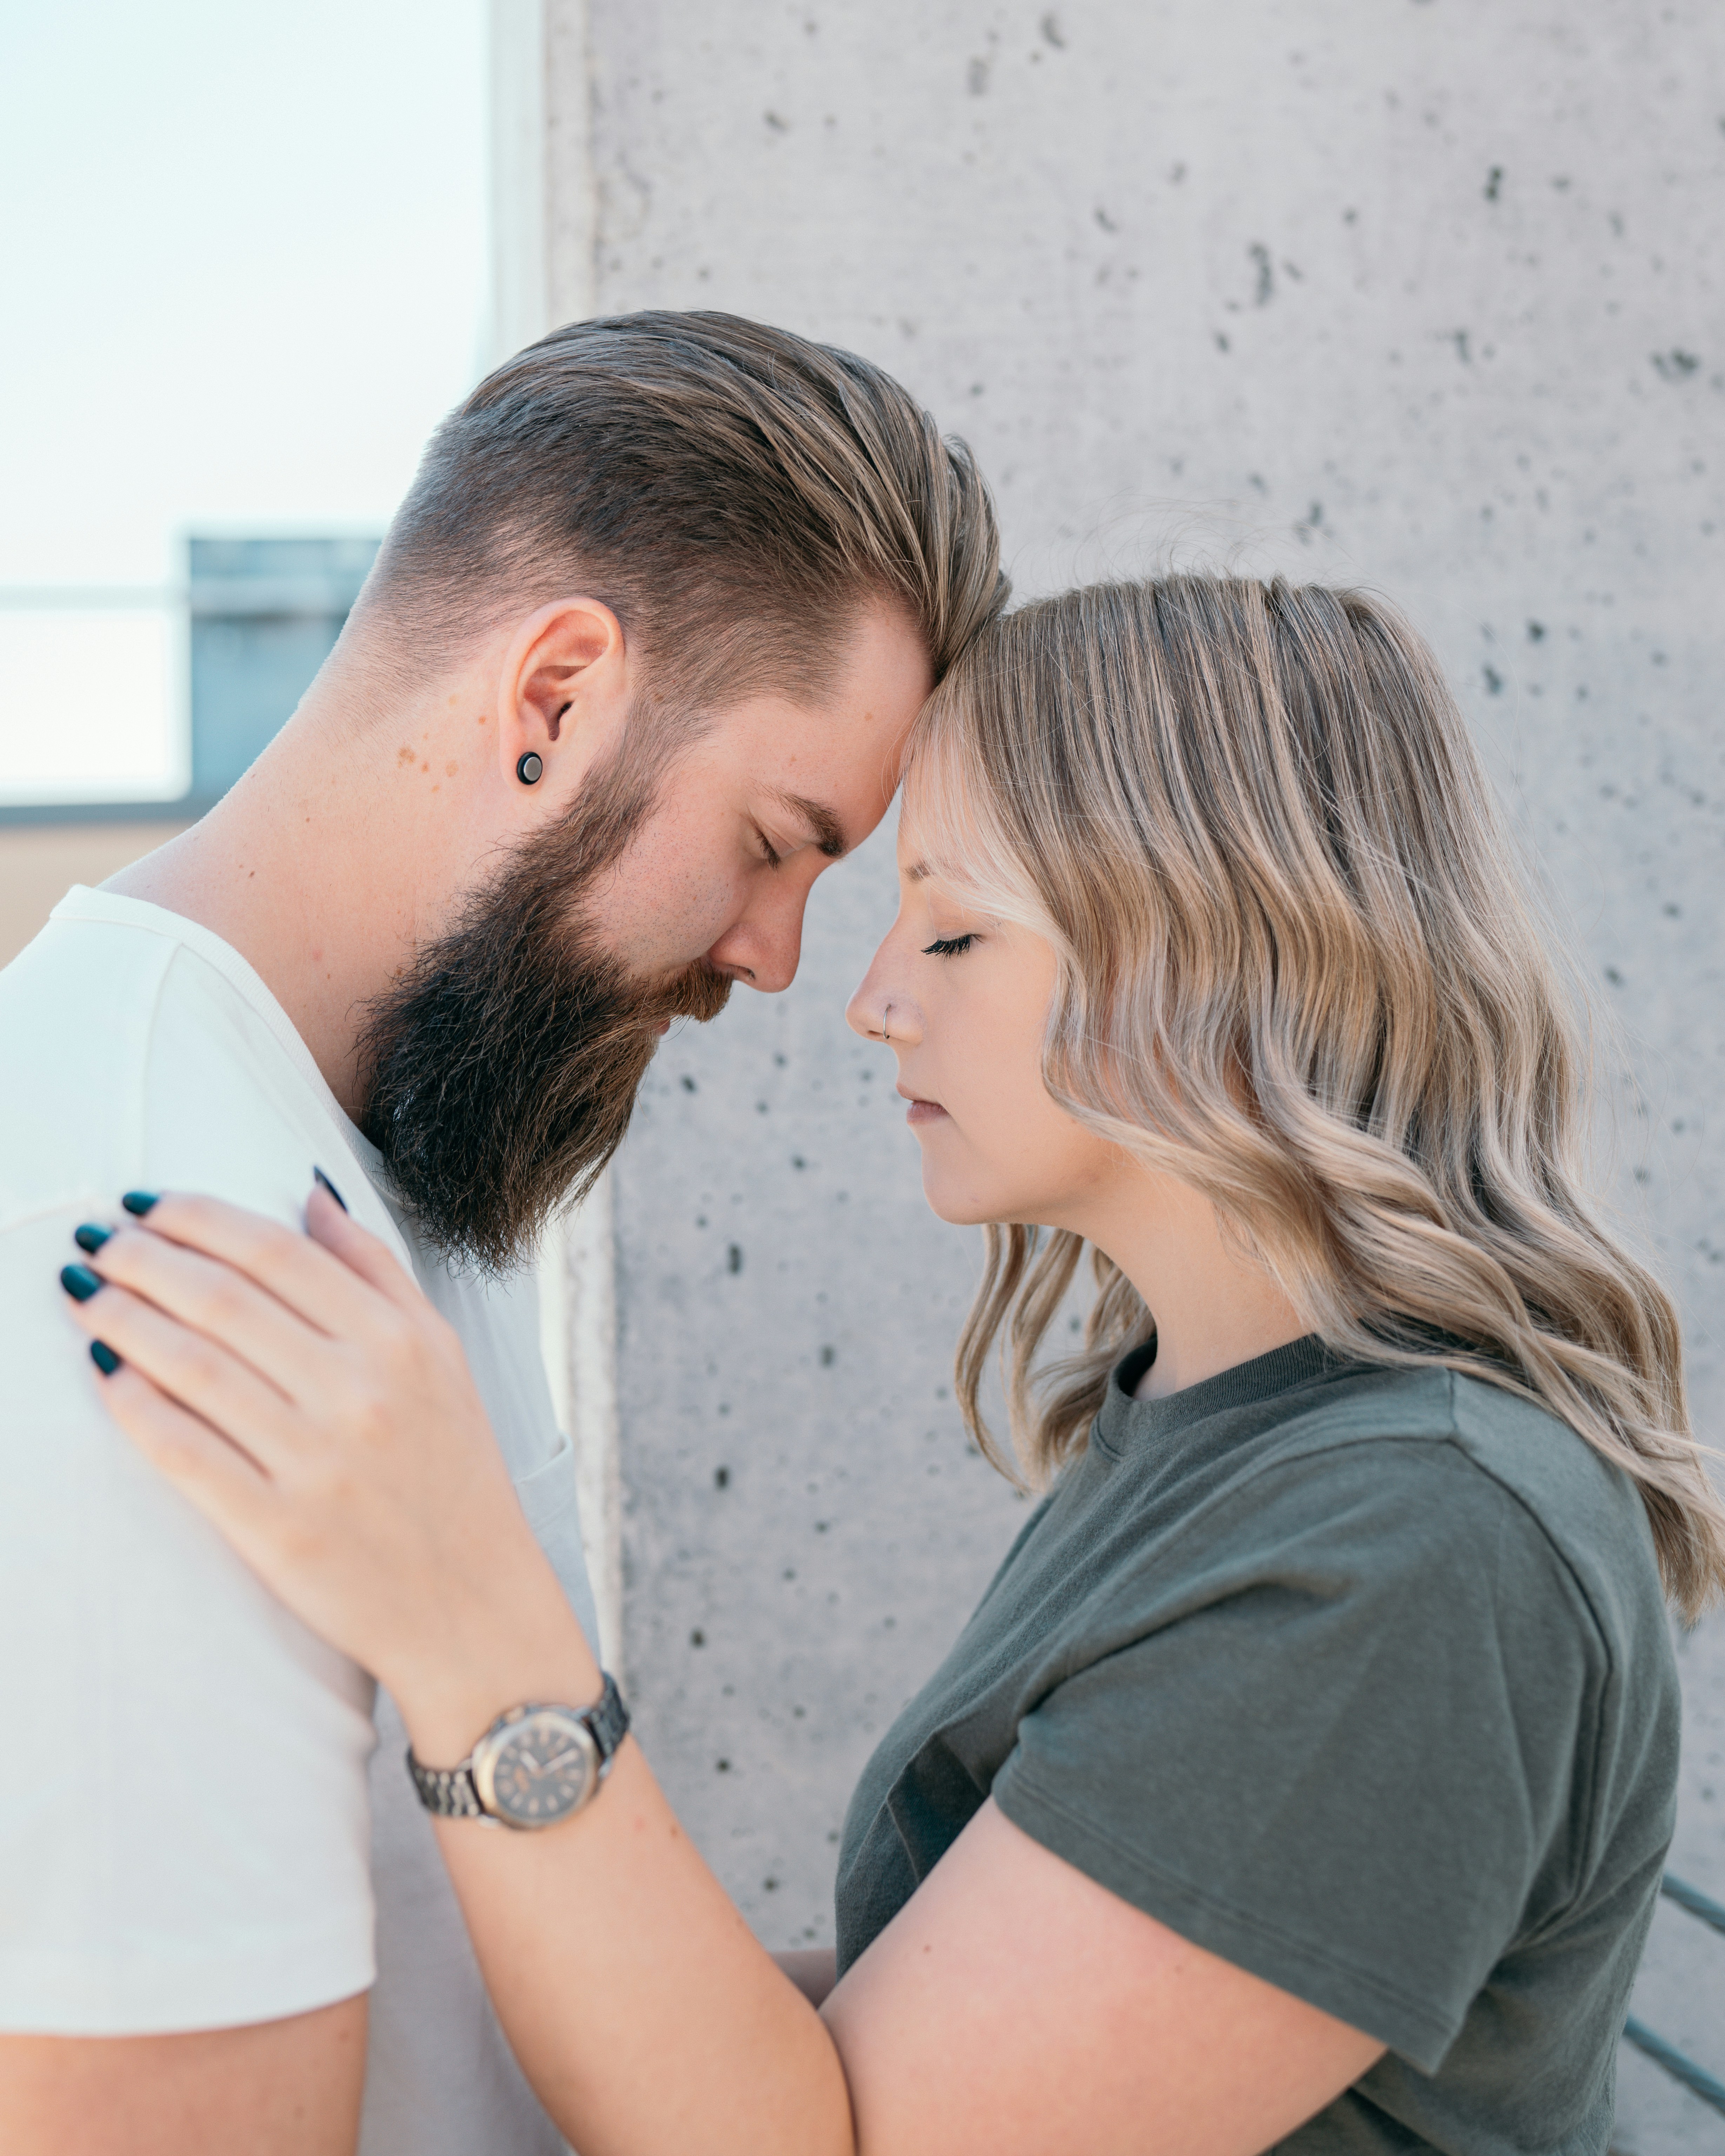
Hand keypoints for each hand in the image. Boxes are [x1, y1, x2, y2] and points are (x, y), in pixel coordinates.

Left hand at [63, 1188, 589, 1738]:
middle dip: (143, 1257)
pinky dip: (135, 1406)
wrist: (472, 1606)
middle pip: (223, 1299)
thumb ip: (376, 1269)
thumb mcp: (442, 1354)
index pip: (276, 1252)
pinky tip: (104, 1373)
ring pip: (193, 1367)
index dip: (197, 1216)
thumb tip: (310, 1195)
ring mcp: (318, 1463)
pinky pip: (185, 1452)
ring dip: (120, 1319)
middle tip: (98, 1237)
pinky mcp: (278, 1530)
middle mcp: (361, 1393)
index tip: (145, 1201)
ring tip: (83, 1291)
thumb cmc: (452, 1471)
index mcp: (400, 1341)